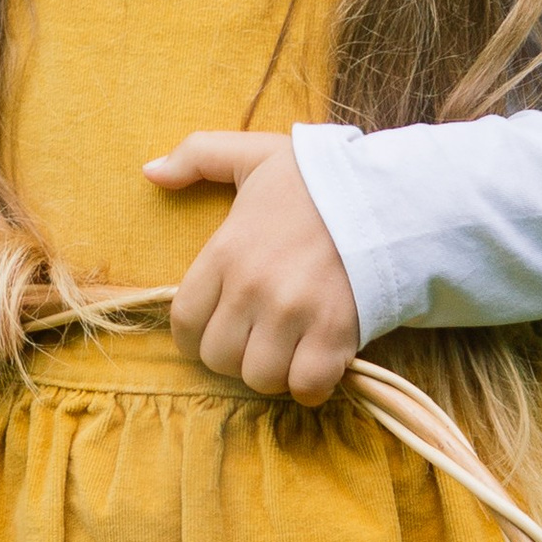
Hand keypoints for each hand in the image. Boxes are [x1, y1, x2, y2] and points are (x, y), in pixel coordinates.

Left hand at [145, 131, 359, 404]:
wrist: (390, 194)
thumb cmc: (319, 178)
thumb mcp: (254, 154)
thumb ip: (197, 156)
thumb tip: (150, 172)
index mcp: (226, 251)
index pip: (184, 321)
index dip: (196, 334)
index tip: (218, 326)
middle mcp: (251, 288)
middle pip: (218, 357)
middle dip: (234, 354)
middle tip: (257, 338)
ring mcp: (292, 314)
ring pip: (258, 377)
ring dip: (271, 372)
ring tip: (287, 351)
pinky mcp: (333, 334)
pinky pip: (305, 386)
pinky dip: (310, 385)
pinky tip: (317, 364)